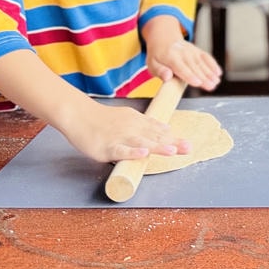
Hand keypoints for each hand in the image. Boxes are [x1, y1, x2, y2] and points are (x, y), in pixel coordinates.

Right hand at [60, 98, 190, 163]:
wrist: (79, 115)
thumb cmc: (104, 118)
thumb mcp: (129, 116)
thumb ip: (147, 124)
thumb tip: (167, 128)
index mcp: (138, 123)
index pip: (159, 132)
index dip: (174, 139)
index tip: (189, 146)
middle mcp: (132, 129)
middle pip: (155, 138)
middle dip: (172, 144)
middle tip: (188, 149)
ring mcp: (120, 138)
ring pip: (141, 143)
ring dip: (157, 146)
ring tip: (172, 151)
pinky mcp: (107, 147)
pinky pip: (121, 150)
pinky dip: (132, 152)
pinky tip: (143, 153)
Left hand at [148, 38, 221, 91]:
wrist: (164, 37)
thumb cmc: (158, 55)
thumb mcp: (152, 63)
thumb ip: (159, 71)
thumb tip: (167, 77)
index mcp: (170, 57)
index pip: (181, 68)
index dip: (190, 76)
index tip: (197, 83)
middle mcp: (183, 53)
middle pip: (194, 67)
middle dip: (204, 77)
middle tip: (211, 86)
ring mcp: (191, 51)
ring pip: (202, 63)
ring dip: (210, 72)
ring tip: (216, 82)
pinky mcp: (197, 51)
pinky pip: (206, 57)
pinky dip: (213, 64)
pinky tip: (218, 73)